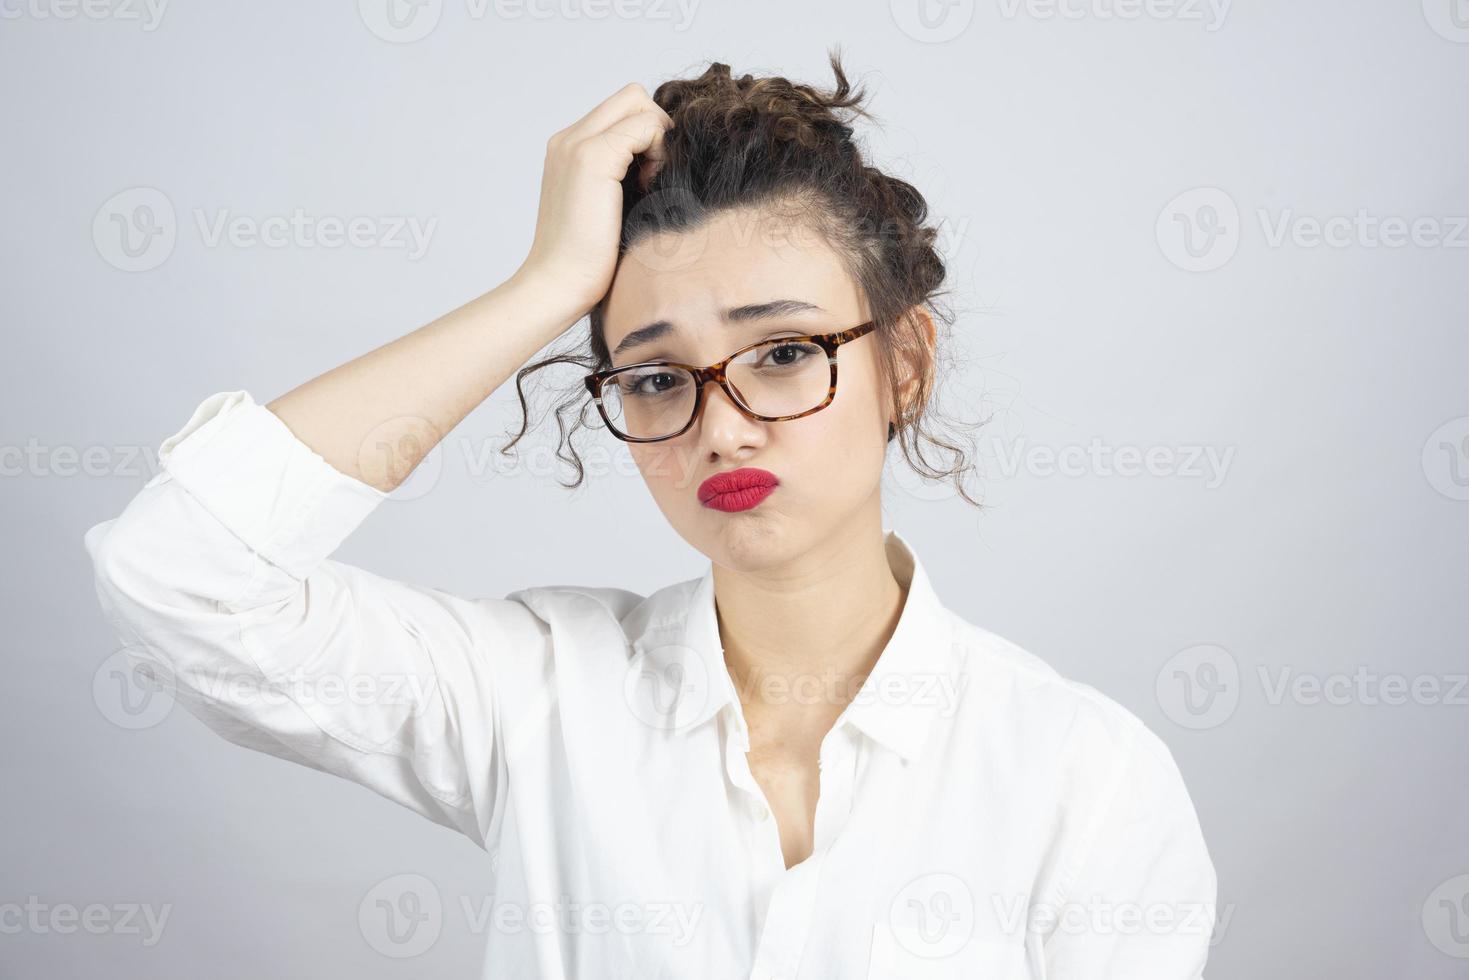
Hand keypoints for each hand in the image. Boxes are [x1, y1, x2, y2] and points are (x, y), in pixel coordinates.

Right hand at [513, 82, 672, 321]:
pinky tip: (650, 186)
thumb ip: (623, 178)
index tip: (650, 177)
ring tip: (651, 182)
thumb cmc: (586, 262)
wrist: (557, 286)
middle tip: (657, 173)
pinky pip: (645, 125)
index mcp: (568, 150)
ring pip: (638, 102)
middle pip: (631, 96)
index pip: (621, 112)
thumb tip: (662, 164)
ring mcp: (576, 144)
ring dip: (658, 137)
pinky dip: (659, 150)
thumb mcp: (608, 208)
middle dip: (657, 128)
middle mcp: (568, 139)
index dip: (647, 135)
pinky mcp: (592, 157)